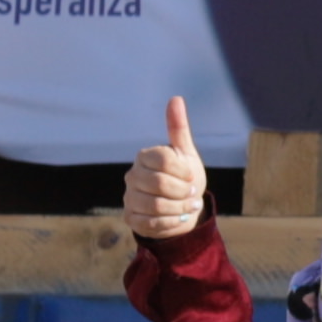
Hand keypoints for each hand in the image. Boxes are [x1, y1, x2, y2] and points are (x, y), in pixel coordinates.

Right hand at [121, 95, 210, 242]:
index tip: (191, 176)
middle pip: (159, 184)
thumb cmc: (185, 177)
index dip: (183, 171)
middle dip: (182, 192)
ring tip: (188, 206)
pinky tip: (179, 218)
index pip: (164, 160)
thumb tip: (176, 98)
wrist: (183, 207)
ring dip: (179, 208)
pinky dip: (171, 223)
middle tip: (192, 193)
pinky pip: (150, 224)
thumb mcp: (186, 153)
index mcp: (144, 156)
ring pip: (155, 205)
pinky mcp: (130, 218)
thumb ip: (178, 128)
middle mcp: (132, 175)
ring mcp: (129, 197)